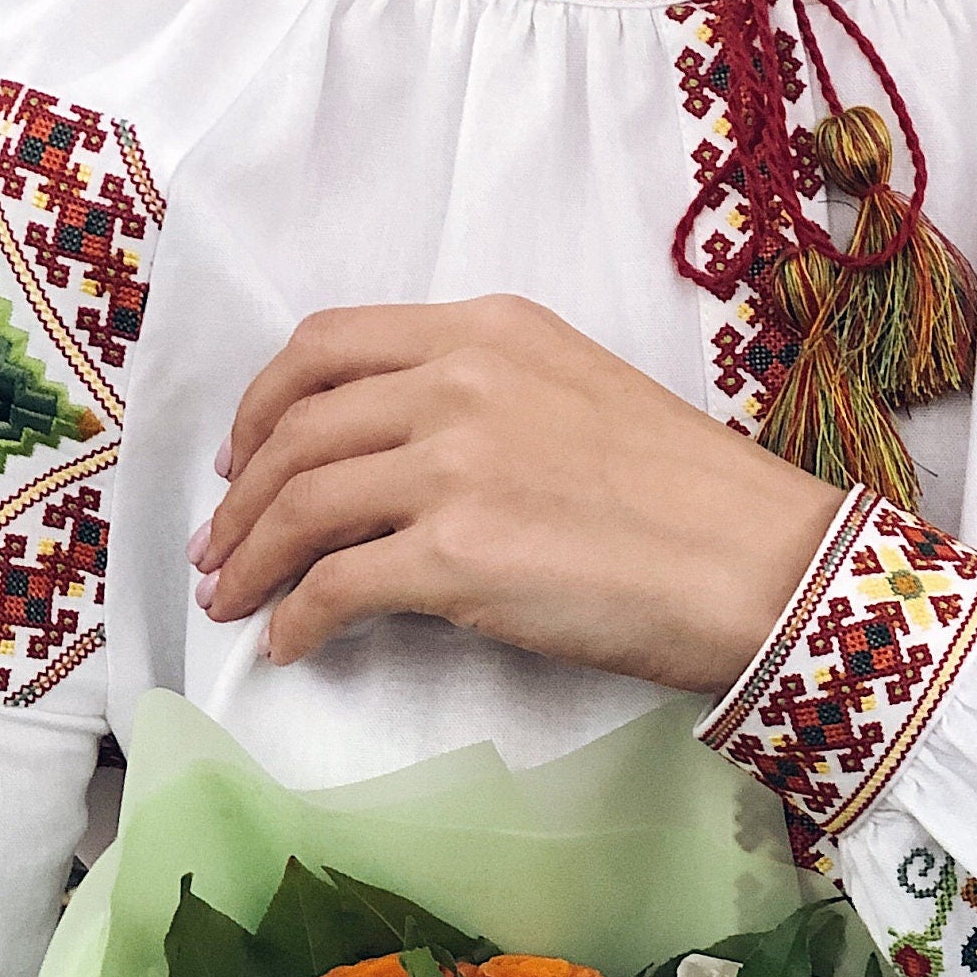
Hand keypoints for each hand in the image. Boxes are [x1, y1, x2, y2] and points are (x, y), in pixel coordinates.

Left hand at [193, 296, 842, 695]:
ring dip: (252, 559)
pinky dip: (297, 620)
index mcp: (486, 331)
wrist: (755, 564)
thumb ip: (486, 398)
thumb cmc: (688, 498)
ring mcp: (453, 465)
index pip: (329, 345)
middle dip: (242, 495)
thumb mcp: (577, 394)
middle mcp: (458, 381)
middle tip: (221, 546)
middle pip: (298, 428)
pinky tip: (290, 646)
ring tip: (234, 599)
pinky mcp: (456, 556)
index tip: (244, 455)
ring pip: (301, 505)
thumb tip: (406, 460)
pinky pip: (335, 586)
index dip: (265, 404)